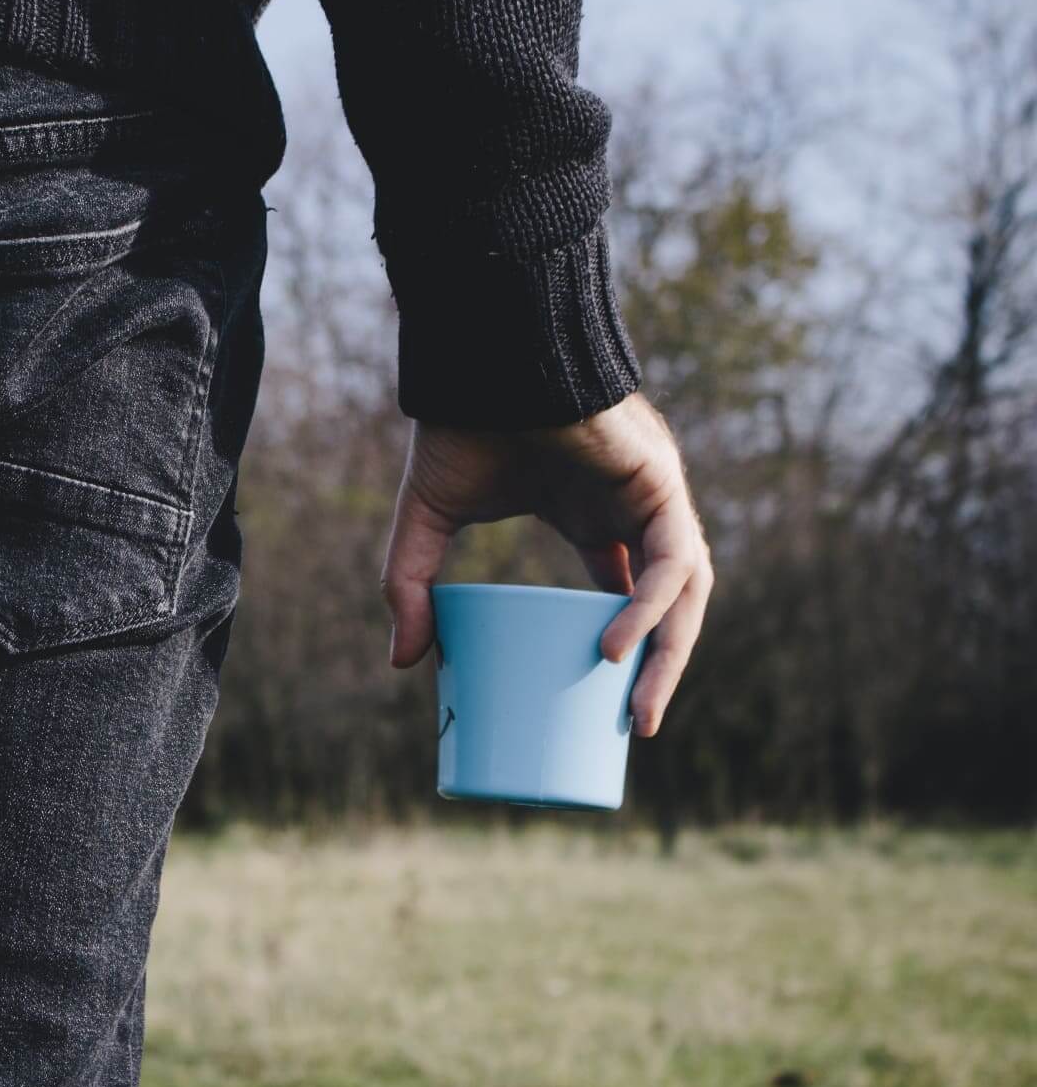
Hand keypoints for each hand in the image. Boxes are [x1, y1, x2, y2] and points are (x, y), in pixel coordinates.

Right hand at [380, 392, 713, 736]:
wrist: (486, 357)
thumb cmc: (461, 424)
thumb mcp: (426, 519)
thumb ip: (409, 585)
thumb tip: (401, 664)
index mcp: (596, 516)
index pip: (631, 590)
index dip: (629, 645)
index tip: (606, 702)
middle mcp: (635, 511)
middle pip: (669, 605)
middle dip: (656, 669)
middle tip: (630, 728)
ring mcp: (654, 497)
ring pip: (686, 593)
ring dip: (668, 655)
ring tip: (634, 713)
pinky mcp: (660, 484)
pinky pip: (672, 560)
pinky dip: (650, 607)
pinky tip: (616, 647)